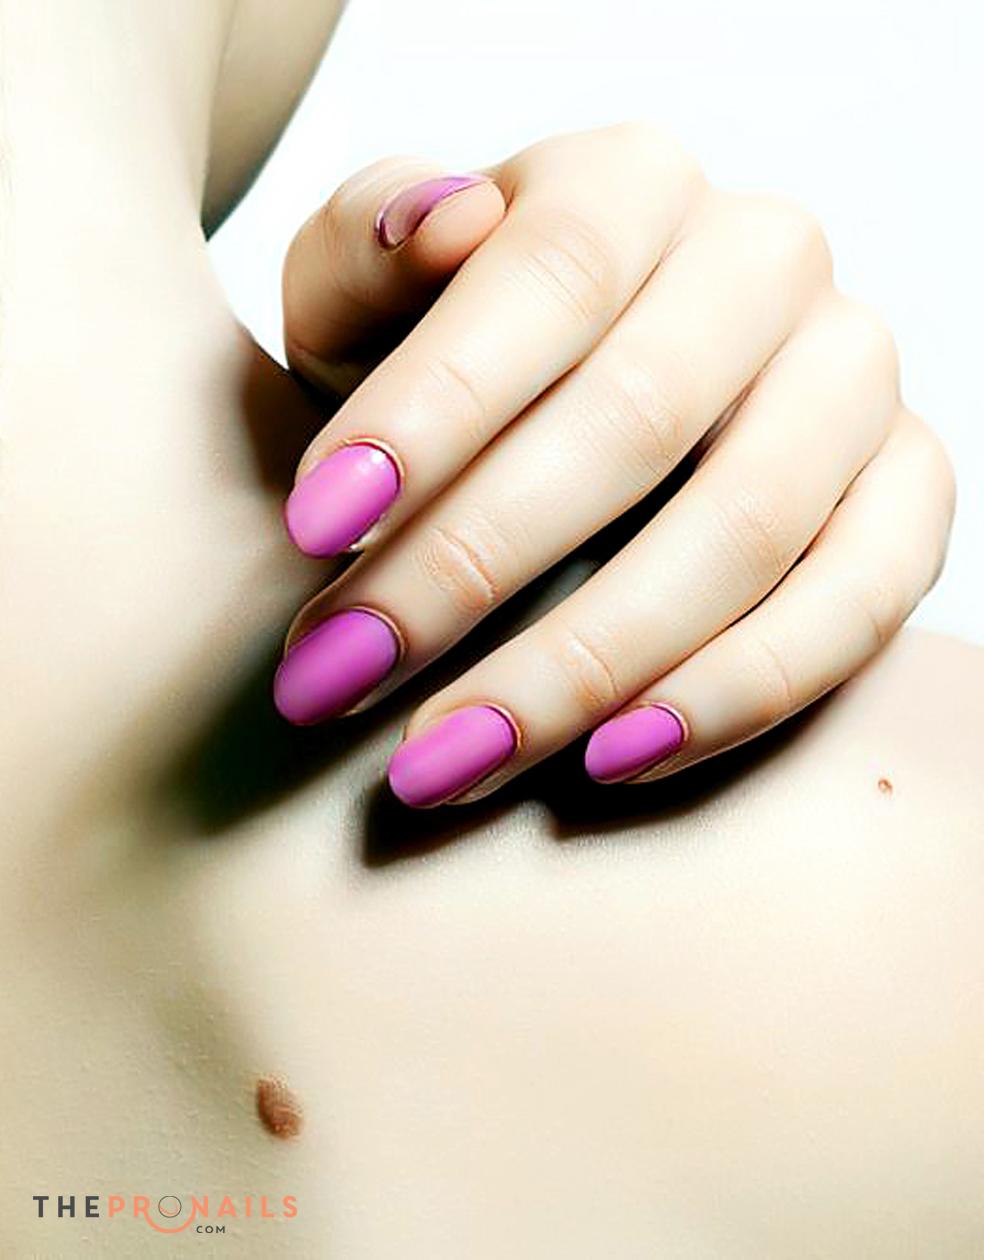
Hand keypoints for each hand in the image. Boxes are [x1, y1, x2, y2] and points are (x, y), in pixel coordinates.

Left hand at [274, 123, 953, 805]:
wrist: (573, 414)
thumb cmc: (448, 365)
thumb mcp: (371, 294)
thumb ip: (372, 245)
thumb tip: (438, 219)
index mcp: (631, 183)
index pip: (548, 276)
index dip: (430, 410)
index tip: (311, 534)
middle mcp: (763, 258)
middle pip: (637, 417)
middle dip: (474, 565)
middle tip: (343, 675)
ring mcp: (855, 373)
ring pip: (747, 527)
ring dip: (587, 661)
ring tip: (453, 754)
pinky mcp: (911, 488)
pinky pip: (861, 601)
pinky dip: (737, 694)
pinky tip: (611, 759)